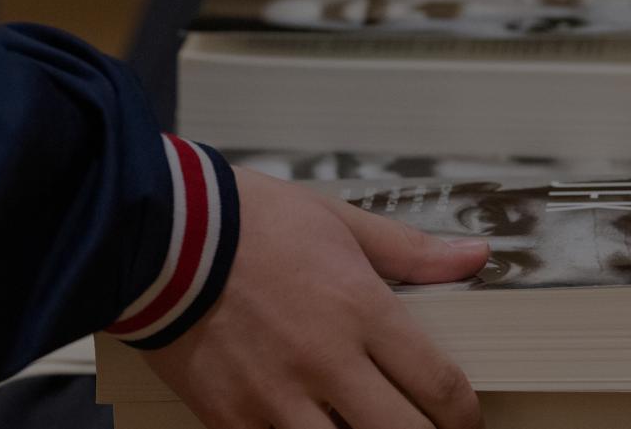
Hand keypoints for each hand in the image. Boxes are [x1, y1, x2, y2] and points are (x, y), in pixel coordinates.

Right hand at [140, 167, 489, 428]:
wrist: (157, 233)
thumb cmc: (246, 223)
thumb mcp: (339, 221)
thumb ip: (412, 251)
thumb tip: (473, 256)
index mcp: (360, 310)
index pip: (439, 385)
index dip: (464, 416)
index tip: (466, 420)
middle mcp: (325, 361)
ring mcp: (275, 397)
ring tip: (366, 428)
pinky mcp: (229, 419)